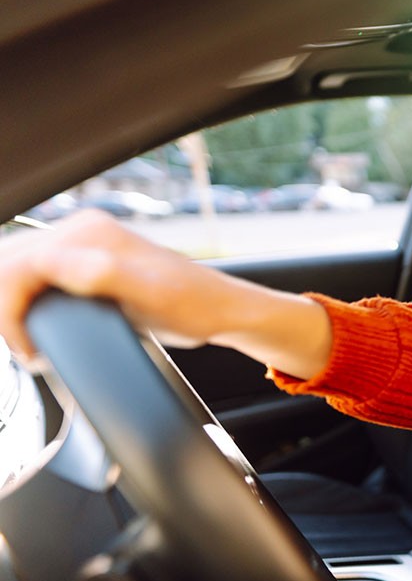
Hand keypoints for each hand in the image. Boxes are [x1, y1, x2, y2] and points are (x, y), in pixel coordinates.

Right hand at [0, 211, 331, 378]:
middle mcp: (82, 232)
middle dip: (6, 308)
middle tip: (24, 349)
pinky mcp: (87, 262)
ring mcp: (84, 246)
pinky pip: (37, 276)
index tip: (26, 348)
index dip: (9, 311)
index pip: (17, 266)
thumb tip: (52, 263)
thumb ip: (100, 275)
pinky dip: (25, 300)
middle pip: (10, 263)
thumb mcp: (148, 294)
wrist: (222, 309)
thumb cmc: (193, 305)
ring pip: (18, 268)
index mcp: (88, 234)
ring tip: (26, 341)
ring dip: (11, 305)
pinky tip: (34, 324)